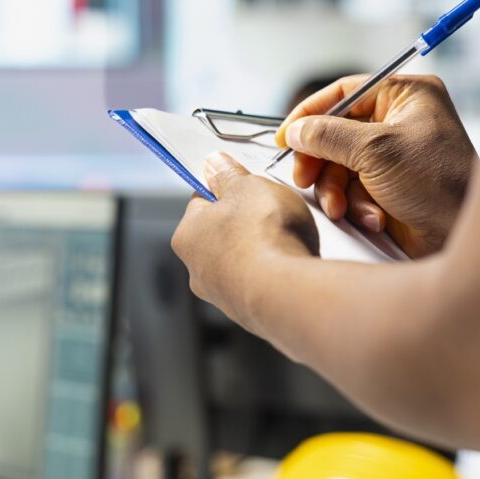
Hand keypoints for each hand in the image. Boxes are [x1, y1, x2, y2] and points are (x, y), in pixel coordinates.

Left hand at [171, 152, 318, 329]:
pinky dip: (276, 274)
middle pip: (222, 235)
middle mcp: (198, 271)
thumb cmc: (262, 236)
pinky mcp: (252, 314)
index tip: (242, 184)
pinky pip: (264, 285)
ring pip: (244, 262)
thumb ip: (229, 175)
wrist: (288, 292)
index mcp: (187, 236)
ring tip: (288, 239)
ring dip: (263, 250)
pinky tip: (293, 264)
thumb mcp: (247, 186)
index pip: (201, 204)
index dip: (224, 190)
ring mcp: (225, 297)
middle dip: (245, 223)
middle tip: (270, 210)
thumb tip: (214, 164)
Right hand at [276, 74, 476, 257]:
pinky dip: (355, 204)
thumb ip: (329, 136)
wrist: (463, 236)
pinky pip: (354, 189)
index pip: (345, 92)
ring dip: (337, 189)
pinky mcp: (390, 186)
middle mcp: (400, 121)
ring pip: (340, 165)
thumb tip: (296, 131)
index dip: (311, 113)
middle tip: (305, 178)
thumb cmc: (438, 183)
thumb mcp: (377, 151)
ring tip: (341, 208)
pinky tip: (372, 217)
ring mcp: (395, 155)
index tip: (286, 136)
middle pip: (336, 131)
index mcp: (406, 96)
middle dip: (321, 160)